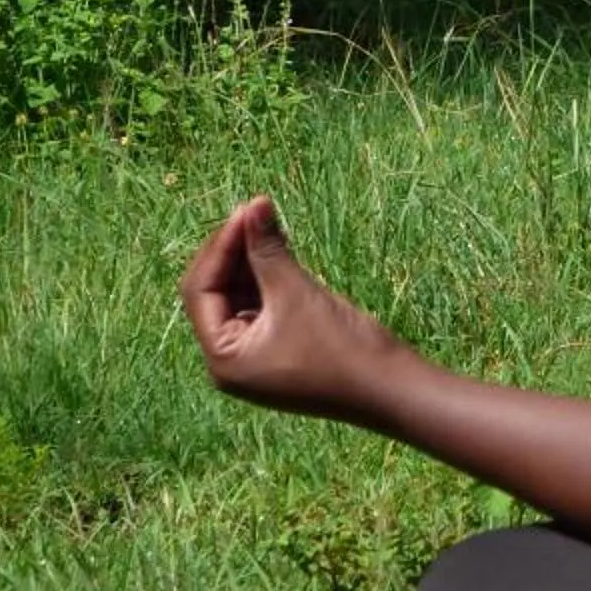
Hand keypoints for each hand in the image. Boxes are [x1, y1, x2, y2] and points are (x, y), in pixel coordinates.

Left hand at [178, 195, 412, 421]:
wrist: (390, 388)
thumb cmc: (339, 348)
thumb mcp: (297, 294)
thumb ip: (268, 250)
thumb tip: (252, 203)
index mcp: (222, 357)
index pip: (200, 292)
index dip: (219, 248)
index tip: (246, 210)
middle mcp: (230, 360)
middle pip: (214, 293)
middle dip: (232, 252)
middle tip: (256, 210)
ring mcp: (254, 356)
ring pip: (239, 296)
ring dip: (250, 260)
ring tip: (268, 222)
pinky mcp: (278, 349)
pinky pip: (262, 306)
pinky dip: (268, 277)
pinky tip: (280, 248)